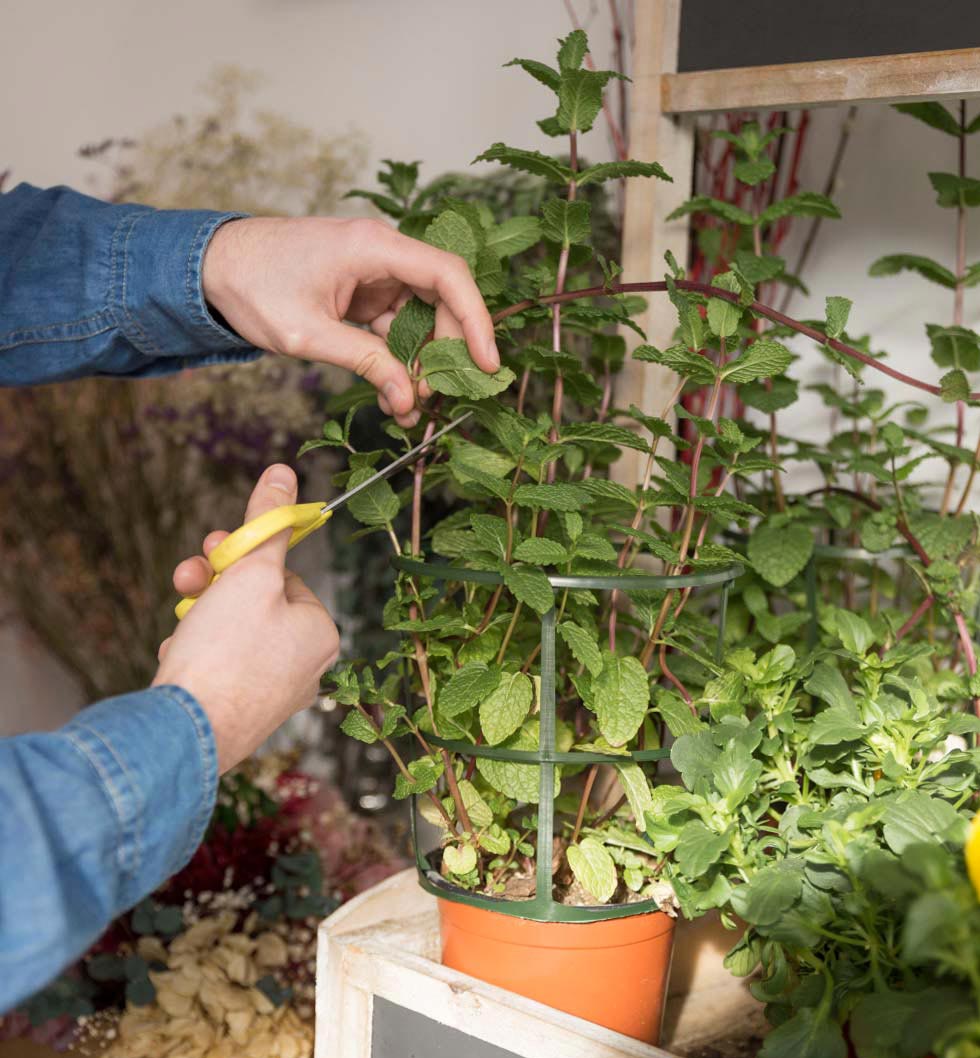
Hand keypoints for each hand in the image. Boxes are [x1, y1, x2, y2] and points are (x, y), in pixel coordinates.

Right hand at [154, 464, 339, 771]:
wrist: (183, 733)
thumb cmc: (226, 652)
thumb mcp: (249, 571)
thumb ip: (267, 522)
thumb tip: (283, 473)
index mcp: (321, 633)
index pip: (284, 577)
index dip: (246, 560)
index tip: (217, 551)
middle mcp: (306, 668)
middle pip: (258, 604)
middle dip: (217, 584)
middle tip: (190, 574)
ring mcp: (273, 695)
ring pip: (234, 634)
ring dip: (201, 615)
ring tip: (181, 621)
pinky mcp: (240, 714)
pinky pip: (219, 667)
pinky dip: (196, 654)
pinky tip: (178, 658)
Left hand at [201, 216, 499, 426]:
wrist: (209, 268)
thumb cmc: (251, 286)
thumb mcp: (308, 334)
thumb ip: (364, 363)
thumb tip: (406, 398)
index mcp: (373, 247)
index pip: (448, 276)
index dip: (475, 320)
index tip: (486, 363)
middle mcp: (381, 254)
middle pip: (441, 300)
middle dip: (445, 352)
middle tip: (436, 396)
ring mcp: (373, 274)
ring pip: (420, 318)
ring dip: (420, 362)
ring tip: (409, 406)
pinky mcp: (362, 293)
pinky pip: (396, 327)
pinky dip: (398, 359)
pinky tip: (395, 392)